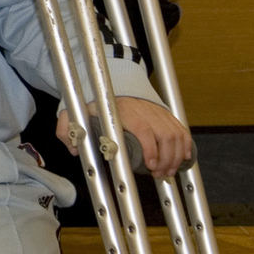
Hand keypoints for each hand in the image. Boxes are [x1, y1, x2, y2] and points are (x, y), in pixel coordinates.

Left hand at [59, 99, 193, 177]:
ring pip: (175, 134)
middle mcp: (143, 109)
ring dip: (176, 155)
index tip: (150, 165)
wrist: (107, 79)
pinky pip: (181, 128)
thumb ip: (67, 129)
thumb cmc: (92, 99)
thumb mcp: (73, 111)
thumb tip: (73, 150)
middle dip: (166, 158)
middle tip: (159, 174)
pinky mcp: (164, 112)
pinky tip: (185, 158)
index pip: (142, 128)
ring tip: (168, 171)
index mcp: (122, 109)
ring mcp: (156, 110)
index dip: (150, 148)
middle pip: (164, 135)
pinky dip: (186, 144)